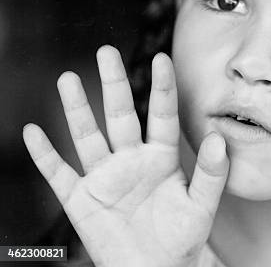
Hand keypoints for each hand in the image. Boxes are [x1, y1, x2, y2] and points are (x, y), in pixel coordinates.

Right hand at [23, 45, 228, 266]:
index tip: (162, 58)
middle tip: (106, 52)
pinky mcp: (81, 198)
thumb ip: (211, 172)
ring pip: (88, 135)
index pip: (161, 114)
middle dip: (114, 84)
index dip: (162, 87)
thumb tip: (219, 138)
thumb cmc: (183, 237)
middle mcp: (131, 158)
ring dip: (77, 109)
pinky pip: (59, 173)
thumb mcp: (202, 205)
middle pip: (120, 114)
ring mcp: (104, 176)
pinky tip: (33, 132)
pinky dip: (45, 155)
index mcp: (162, 156)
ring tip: (68, 78)